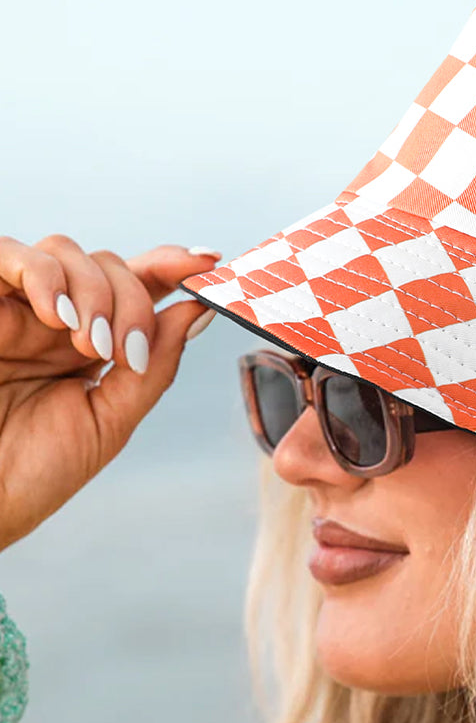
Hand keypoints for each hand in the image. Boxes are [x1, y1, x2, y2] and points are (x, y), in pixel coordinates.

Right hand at [0, 235, 221, 550]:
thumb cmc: (34, 472)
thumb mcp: (110, 420)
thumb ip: (155, 366)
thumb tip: (199, 311)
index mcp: (90, 346)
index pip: (137, 288)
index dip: (172, 267)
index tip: (208, 262)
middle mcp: (54, 320)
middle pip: (109, 265)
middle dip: (132, 300)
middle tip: (124, 353)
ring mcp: (16, 309)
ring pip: (64, 250)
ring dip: (93, 289)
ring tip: (89, 344)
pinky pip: (7, 253)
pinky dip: (42, 273)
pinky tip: (56, 316)